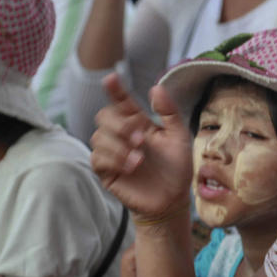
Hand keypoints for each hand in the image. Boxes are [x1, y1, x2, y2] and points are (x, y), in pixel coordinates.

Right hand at [90, 74, 192, 221]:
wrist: (173, 198)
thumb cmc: (177, 167)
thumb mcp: (179, 136)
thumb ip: (169, 112)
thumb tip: (156, 87)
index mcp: (139, 122)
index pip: (122, 101)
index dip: (115, 89)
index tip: (111, 78)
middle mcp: (122, 135)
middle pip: (104, 116)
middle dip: (119, 124)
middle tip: (140, 138)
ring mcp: (112, 153)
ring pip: (98, 137)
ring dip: (119, 145)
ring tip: (140, 159)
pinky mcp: (107, 172)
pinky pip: (97, 158)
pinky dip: (114, 159)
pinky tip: (132, 166)